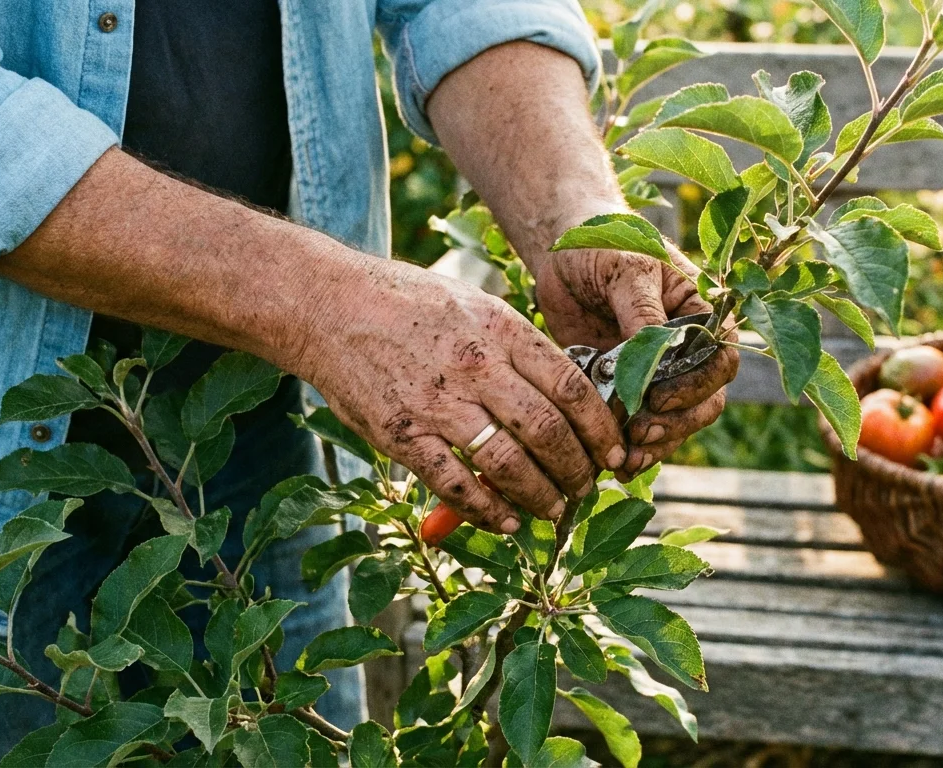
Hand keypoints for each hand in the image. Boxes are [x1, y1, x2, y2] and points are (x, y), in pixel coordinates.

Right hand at [296, 257, 625, 532]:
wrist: (327, 305)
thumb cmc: (408, 303)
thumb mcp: (476, 306)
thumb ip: (518, 348)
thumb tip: (567, 394)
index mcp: (502, 330)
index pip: (572, 387)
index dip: (601, 429)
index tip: (615, 451)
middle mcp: (476, 366)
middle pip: (548, 430)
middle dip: (578, 469)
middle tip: (587, 486)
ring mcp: (438, 403)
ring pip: (509, 463)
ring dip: (541, 495)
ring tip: (555, 509)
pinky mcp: (401, 434)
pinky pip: (455, 483)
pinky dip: (487, 510)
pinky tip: (507, 521)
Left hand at [532, 245, 738, 477]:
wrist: (564, 254)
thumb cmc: (604, 246)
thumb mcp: (627, 270)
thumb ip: (644, 313)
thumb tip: (657, 356)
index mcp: (702, 316)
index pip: (719, 361)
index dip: (695, 387)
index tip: (658, 398)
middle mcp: (689, 350)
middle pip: (704, 401)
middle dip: (676, 423)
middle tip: (639, 434)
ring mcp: (661, 374)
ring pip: (677, 422)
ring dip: (656, 444)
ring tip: (626, 460)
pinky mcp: (629, 390)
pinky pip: (642, 426)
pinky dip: (631, 447)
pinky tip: (615, 463)